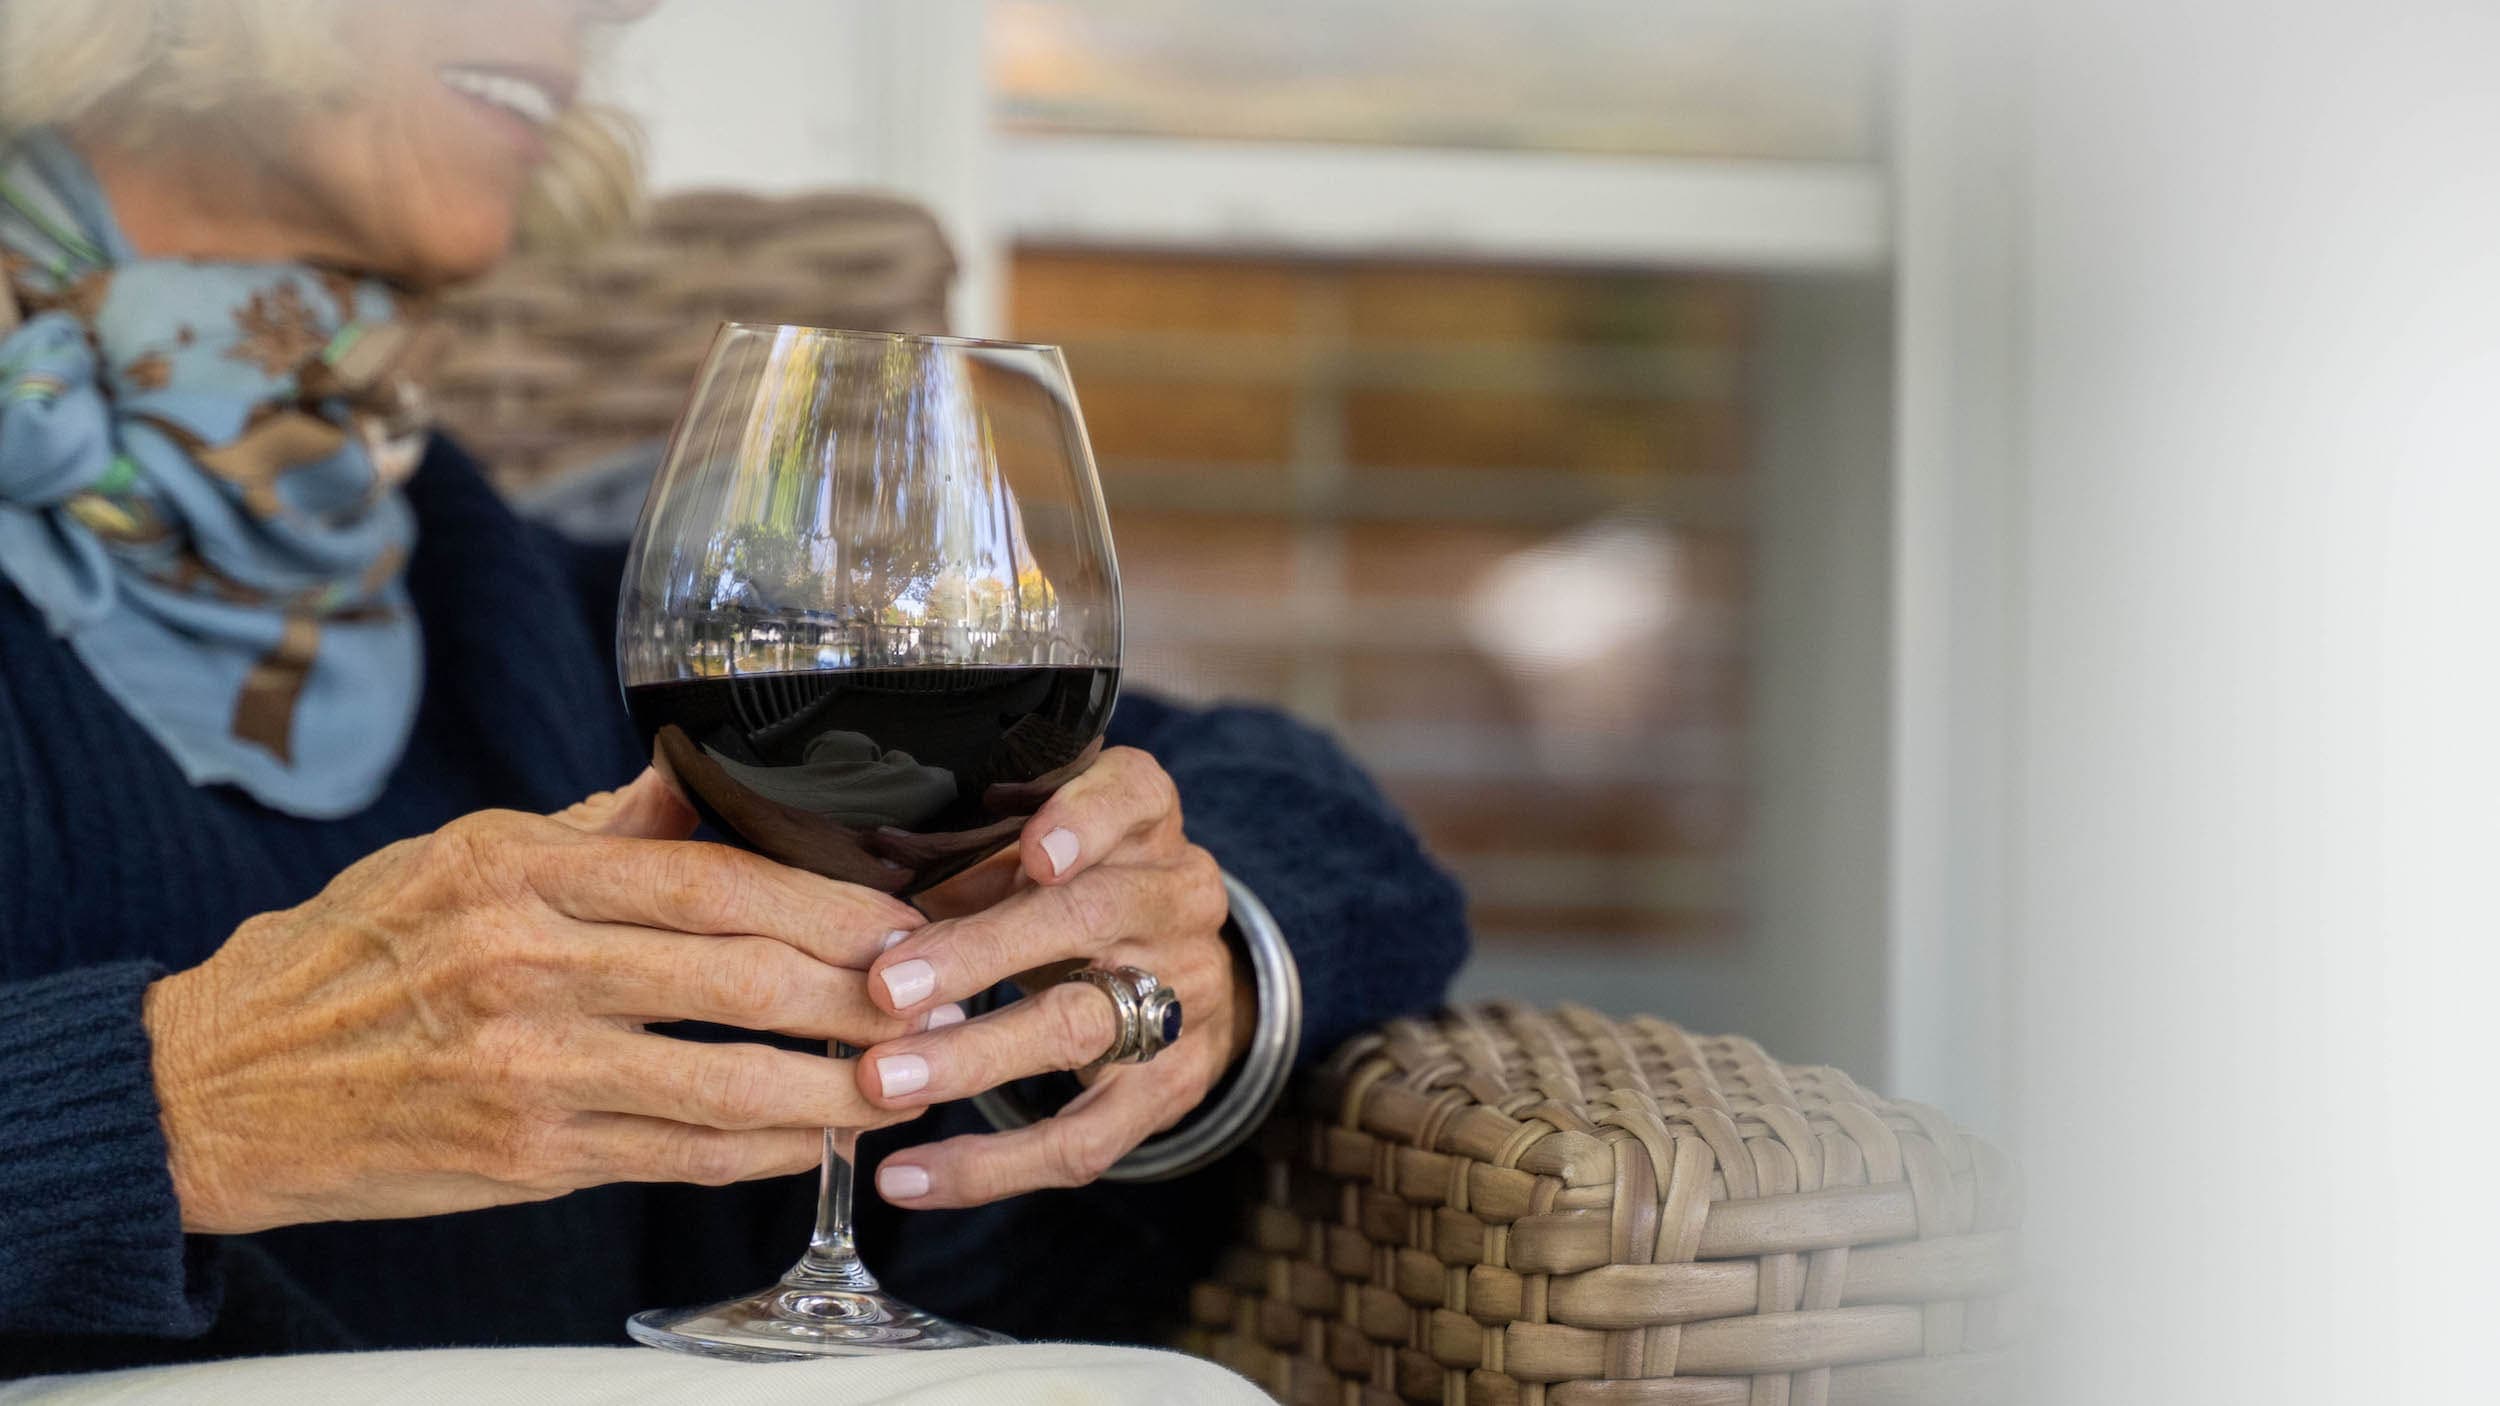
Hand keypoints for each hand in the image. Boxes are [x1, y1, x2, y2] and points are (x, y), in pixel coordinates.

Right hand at [142, 771, 944, 1234]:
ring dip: (839, 1087)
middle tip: (940, 998)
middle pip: (742, 975)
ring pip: (729, 1078)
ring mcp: (531, 1068)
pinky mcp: (529, 1155)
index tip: (901, 917)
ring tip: (909, 1079)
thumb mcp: (465, 855)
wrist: (222, 1085)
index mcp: (520, 872)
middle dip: (863, 994)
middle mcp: (529, 964)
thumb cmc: (352, 956)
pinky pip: (681, 1155)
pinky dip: (765, 1149)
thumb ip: (599, 828)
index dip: (827, 904)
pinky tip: (818, 1137)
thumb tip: (707, 773)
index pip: (714, 878)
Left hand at [853, 747, 1250, 1207]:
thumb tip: (859, 907)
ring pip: (1083, 1028)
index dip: (1086, 822)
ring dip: (975, 1057)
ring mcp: (1185, 996)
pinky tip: (910, 1178)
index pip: (1132, 797)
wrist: (1185, 972)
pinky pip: (1084, 1140)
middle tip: (888, 989)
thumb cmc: (1078, 890)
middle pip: (1092, 918)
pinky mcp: (1172, 1086)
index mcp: (1144, 821)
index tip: (1034, 854)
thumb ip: (970, 864)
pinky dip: (990, 1166)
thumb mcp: (1037, 852)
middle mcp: (1177, 900)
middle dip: (984, 955)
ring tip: (883, 1082)